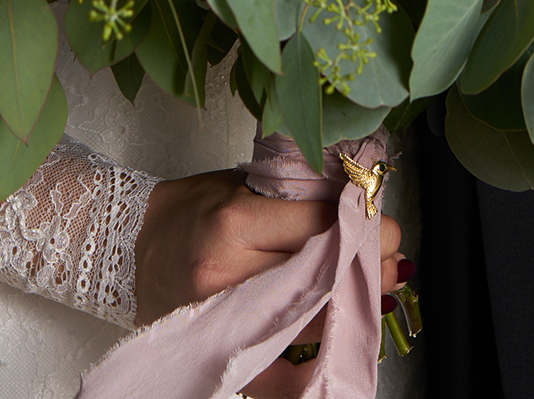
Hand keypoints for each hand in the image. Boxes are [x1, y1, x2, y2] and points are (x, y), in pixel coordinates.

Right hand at [134, 169, 404, 397]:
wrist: (137, 250)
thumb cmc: (193, 209)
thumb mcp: (245, 185)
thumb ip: (298, 197)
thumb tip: (360, 208)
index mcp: (235, 223)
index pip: (317, 227)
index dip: (362, 227)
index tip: (389, 226)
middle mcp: (230, 273)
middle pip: (321, 276)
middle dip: (366, 269)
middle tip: (396, 261)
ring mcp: (229, 315)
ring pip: (311, 316)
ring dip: (351, 302)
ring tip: (380, 287)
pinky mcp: (230, 344)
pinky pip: (287, 348)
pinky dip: (319, 333)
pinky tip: (342, 321)